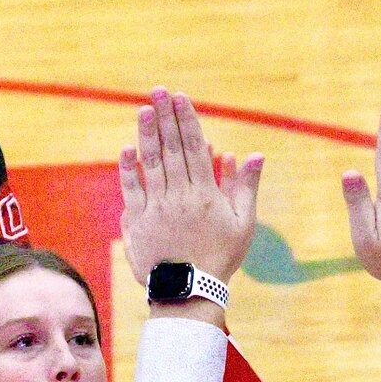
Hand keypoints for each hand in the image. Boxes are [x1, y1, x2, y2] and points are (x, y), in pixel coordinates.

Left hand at [119, 87, 259, 286]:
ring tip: (144, 109)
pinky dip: (129, 169)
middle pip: (172, 149)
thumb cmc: (220, 257)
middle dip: (165, 117)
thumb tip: (252, 154)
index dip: (187, 120)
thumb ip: (245, 186)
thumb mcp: (243, 223)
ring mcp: (157, 208)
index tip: (181, 98)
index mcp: (206, 194)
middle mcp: (180, 196)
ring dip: (147, 134)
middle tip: (158, 91)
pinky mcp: (138, 222)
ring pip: (152, 164)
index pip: (196, 147)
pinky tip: (128, 148)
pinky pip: (132, 190)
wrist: (189, 290)